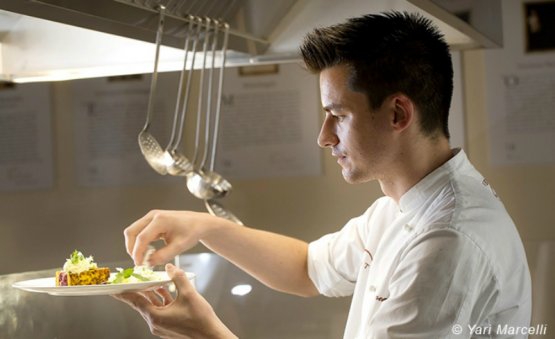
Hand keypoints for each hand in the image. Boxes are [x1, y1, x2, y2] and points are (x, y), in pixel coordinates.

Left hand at [113, 263, 236, 338]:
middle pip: (142, 303)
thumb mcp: (189, 294)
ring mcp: (163, 326)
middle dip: (139, 290)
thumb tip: (170, 267)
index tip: (113, 287)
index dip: (124, 292)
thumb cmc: (200, 320)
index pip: (135, 301)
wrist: (211, 337)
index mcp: (155, 317)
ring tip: (151, 281)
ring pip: (152, 306)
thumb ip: (178, 278)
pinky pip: (161, 310)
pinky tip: (166, 290)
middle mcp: (156, 323)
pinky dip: (161, 300)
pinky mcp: (170, 326)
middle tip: (132, 279)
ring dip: (152, 294)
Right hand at [124, 210, 223, 265]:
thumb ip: (164, 255)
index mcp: (160, 220)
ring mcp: (151, 217)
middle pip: (131, 232)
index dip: (138, 253)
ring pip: (133, 232)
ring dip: (135, 246)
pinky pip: (140, 232)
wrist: (199, 223)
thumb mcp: (180, 246)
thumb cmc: (192, 232)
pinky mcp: (152, 221)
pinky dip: (140, 243)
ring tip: (145, 258)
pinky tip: (149, 252)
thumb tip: (148, 263)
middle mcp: (153, 216)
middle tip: (139, 262)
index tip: (139, 264)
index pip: (142, 237)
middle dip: (132, 249)